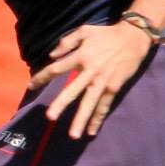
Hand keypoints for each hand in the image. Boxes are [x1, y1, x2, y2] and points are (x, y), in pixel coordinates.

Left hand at [29, 19, 153, 137]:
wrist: (133, 38)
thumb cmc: (107, 34)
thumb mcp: (85, 30)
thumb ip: (66, 41)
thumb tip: (52, 55)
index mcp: (81, 56)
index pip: (57, 69)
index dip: (43, 77)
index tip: (31, 86)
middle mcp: (90, 71)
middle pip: (72, 90)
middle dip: (61, 104)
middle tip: (50, 117)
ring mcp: (102, 82)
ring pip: (89, 103)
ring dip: (81, 119)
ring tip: (74, 135)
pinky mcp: (113, 88)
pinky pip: (104, 106)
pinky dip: (98, 119)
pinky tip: (92, 132)